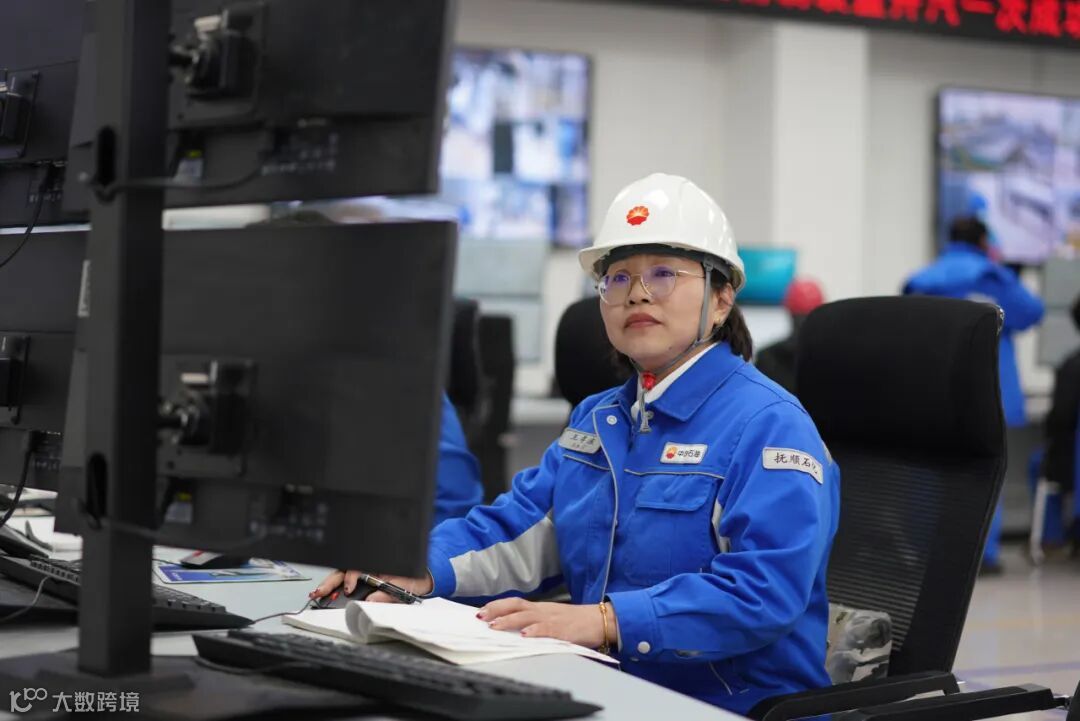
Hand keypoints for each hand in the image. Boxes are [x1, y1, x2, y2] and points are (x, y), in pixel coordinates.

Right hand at [310, 570, 432, 603]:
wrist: (422, 578)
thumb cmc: (413, 579)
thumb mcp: (404, 586)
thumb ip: (388, 593)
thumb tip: (371, 601)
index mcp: (377, 563)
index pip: (358, 566)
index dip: (351, 577)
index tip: (348, 589)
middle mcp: (368, 564)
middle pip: (344, 569)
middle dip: (331, 581)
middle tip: (320, 592)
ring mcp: (364, 570)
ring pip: (341, 573)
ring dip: (329, 583)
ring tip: (317, 593)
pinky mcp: (362, 578)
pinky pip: (345, 579)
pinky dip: (334, 586)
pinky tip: (325, 592)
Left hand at [477, 598, 615, 649]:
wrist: (601, 620)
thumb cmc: (576, 622)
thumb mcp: (552, 619)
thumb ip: (535, 623)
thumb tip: (514, 631)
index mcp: (540, 608)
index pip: (514, 603)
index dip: (497, 606)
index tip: (480, 611)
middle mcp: (543, 611)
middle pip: (516, 606)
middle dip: (496, 610)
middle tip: (480, 617)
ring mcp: (553, 619)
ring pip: (527, 616)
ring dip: (509, 621)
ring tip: (495, 626)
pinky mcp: (564, 630)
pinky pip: (547, 629)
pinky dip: (535, 632)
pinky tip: (525, 635)